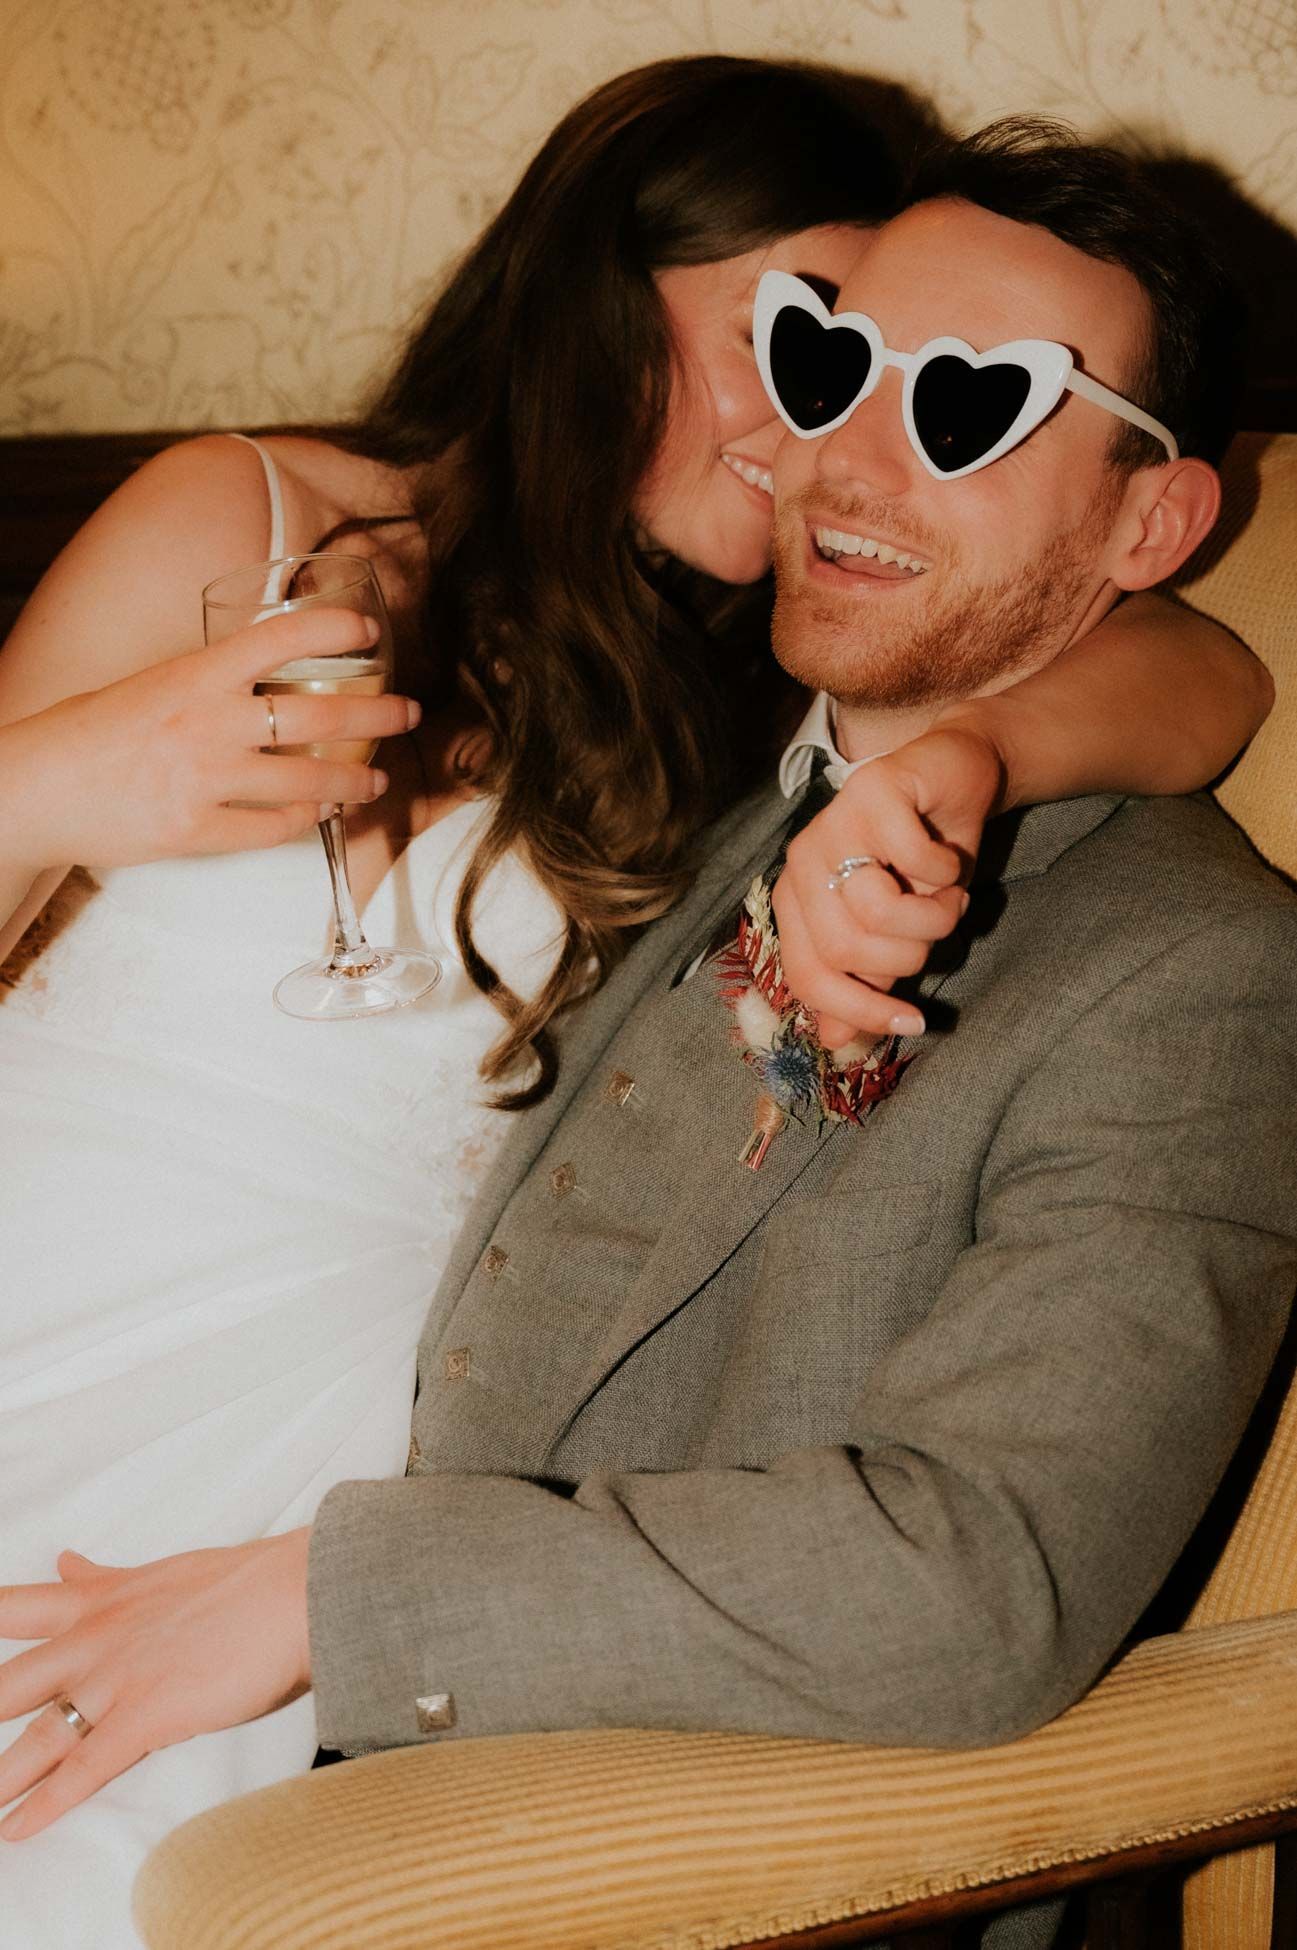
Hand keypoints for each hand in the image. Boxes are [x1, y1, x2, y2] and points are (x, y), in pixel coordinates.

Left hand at [0, 1531, 311, 1839]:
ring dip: (1, 1776)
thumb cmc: (243, 1584)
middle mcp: (96, 1639)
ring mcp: (119, 1678)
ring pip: (36, 1736)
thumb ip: (101, 1579)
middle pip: (10, 1684)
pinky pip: (84, 1768)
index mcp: (98, 1601)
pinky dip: (47, 1804)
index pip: (13, 1608)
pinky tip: (17, 1827)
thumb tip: (64, 1562)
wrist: (297, 1592)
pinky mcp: (148, 1715)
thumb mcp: (156, 1573)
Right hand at [5, 607, 418, 877]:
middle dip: (376, 714)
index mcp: (193, 674)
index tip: (368, 633)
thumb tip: (265, 684)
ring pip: (308, 780)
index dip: (333, 630)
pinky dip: (303, 820)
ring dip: (355, 780)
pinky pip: (272, 828)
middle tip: (406, 712)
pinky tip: (319, 814)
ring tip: (376, 779)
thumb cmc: (88, 734)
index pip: (280, 637)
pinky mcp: (196, 831)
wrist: (33, 788)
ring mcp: (205, 781)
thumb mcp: (152, 686)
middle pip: (318, 714)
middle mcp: (207, 723)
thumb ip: (209, 686)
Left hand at [772, 726, 1005, 1048]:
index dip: (862, 1010)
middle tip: (936, 931)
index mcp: (797, 901)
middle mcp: (802, 863)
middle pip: (843, 951)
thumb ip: (867, 981)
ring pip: (876, 910)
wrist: (958, 779)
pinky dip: (947, 873)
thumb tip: (837, 1041)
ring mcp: (831, 823)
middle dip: (908, 955)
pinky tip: (948, 859)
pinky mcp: (871, 790)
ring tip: (947, 896)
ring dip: (934, 917)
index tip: (914, 1023)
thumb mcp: (897, 932)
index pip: (808, 978)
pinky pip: (913, 861)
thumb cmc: (923, 862)